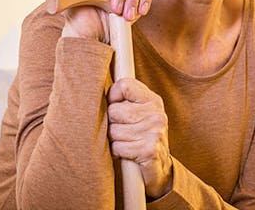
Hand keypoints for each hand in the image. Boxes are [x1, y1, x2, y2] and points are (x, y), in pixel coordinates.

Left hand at [108, 78, 172, 198]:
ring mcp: (154, 131)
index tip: (114, 107)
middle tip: (121, 131)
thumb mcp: (139, 113)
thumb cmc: (142, 137)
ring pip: (113, 130)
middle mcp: (156, 113)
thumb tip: (95, 90)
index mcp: (152, 100)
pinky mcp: (149, 150)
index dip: (112, 97)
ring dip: (113, 140)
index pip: (124, 85)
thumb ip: (123, 100)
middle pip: (113, 110)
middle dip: (111, 123)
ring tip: (124, 142)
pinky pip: (117, 147)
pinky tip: (125, 153)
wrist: (160, 169)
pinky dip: (116, 152)